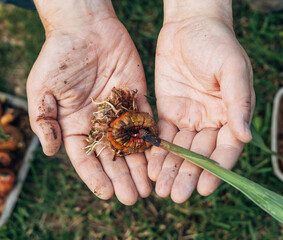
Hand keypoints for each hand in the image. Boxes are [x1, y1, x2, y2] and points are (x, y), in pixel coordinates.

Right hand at [27, 0, 151, 204]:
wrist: (86, 27)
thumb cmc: (59, 56)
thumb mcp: (42, 88)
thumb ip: (44, 120)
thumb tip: (49, 152)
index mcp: (75, 125)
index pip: (85, 158)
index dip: (95, 177)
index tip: (107, 194)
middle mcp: (99, 123)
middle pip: (112, 156)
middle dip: (123, 177)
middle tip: (135, 197)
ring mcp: (120, 112)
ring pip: (131, 144)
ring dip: (140, 165)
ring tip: (150, 185)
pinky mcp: (137, 98)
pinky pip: (146, 121)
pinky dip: (152, 138)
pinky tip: (160, 155)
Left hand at [147, 0, 254, 202]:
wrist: (190, 25)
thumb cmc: (218, 43)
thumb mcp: (233, 69)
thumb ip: (239, 102)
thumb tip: (245, 137)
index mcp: (232, 115)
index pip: (226, 149)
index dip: (216, 170)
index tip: (203, 188)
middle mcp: (211, 121)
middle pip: (200, 155)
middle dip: (188, 175)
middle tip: (176, 196)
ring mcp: (189, 118)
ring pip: (180, 150)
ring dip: (171, 170)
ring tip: (161, 190)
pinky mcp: (168, 111)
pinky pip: (163, 135)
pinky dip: (157, 151)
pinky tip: (150, 167)